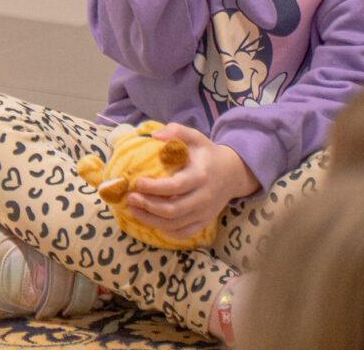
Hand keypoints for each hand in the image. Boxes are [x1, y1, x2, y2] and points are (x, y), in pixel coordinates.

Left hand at [125, 124, 258, 242]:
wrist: (233, 173)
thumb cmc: (207, 153)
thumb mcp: (195, 137)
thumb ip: (176, 131)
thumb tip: (154, 136)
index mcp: (200, 176)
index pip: (175, 186)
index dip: (155, 188)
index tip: (137, 183)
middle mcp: (204, 197)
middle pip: (174, 209)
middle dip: (148, 206)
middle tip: (130, 198)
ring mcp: (205, 212)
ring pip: (176, 224)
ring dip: (152, 220)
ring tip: (133, 210)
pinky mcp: (205, 221)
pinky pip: (186, 232)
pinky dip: (168, 231)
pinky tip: (153, 223)